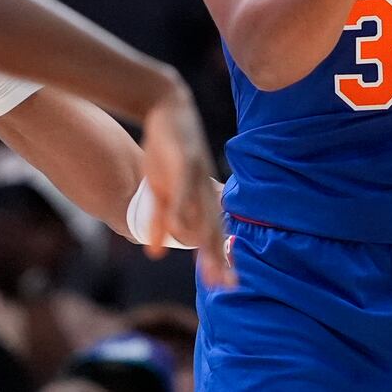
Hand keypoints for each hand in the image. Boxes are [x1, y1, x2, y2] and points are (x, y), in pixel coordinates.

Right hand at [140, 77, 234, 289]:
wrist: (167, 105)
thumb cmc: (166, 148)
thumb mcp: (162, 185)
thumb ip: (163, 214)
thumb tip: (162, 241)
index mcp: (202, 195)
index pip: (216, 232)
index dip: (222, 256)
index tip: (230, 283)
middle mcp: (205, 189)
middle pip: (215, 229)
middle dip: (220, 258)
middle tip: (228, 286)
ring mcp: (197, 176)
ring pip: (204, 215)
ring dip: (204, 244)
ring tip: (207, 271)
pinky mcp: (184, 162)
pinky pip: (182, 192)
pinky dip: (178, 213)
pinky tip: (173, 230)